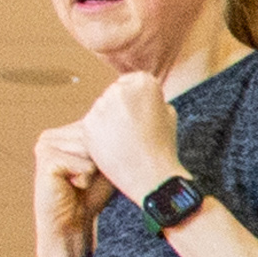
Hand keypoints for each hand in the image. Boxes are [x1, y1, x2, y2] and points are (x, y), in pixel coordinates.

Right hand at [32, 121, 107, 256]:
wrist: (71, 224)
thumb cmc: (91, 194)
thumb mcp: (106, 164)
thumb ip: (113, 143)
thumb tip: (139, 126)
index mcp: (63, 133)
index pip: (99, 129)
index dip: (111, 151)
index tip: (103, 169)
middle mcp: (51, 135)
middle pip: (96, 138)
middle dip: (102, 161)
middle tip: (88, 179)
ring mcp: (45, 145)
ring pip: (92, 150)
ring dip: (93, 171)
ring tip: (80, 183)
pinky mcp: (46, 159)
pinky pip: (84, 165)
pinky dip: (85, 179)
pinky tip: (73, 187)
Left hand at [77, 73, 187, 205]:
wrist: (151, 176)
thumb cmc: (163, 147)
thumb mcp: (169, 115)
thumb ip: (153, 99)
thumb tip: (140, 95)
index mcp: (144, 84)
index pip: (134, 80)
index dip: (138, 98)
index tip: (141, 114)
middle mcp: (120, 90)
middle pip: (116, 92)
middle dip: (122, 106)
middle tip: (132, 128)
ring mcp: (102, 107)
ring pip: (103, 107)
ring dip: (109, 118)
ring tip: (124, 139)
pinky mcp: (88, 124)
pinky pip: (93, 123)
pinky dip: (100, 132)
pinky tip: (114, 145)